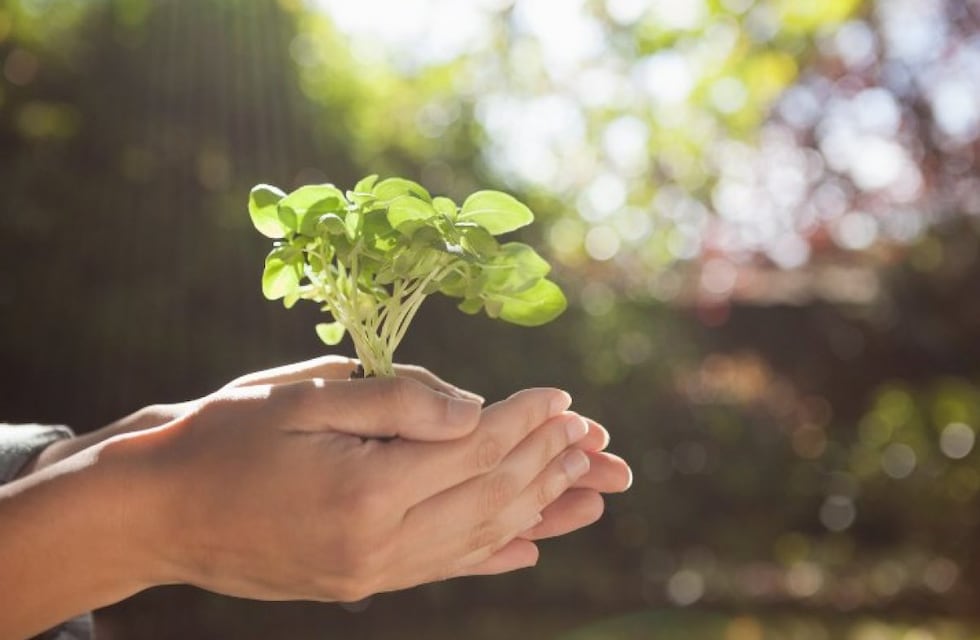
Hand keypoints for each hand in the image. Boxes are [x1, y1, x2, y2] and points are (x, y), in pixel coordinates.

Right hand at [29, 356, 631, 542]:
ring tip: (588, 488)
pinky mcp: (361, 584)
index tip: (562, 397)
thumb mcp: (306, 398)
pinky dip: (494, 553)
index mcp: (366, 491)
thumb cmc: (225, 438)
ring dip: (538, 509)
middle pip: (490, 499)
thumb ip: (399, 402)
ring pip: (479, 539)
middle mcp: (377, 545)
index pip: (473, 450)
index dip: (524, 420)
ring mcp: (371, 574)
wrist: (159, 513)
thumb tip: (475, 407)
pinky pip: (445, 569)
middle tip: (590, 438)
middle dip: (546, 463)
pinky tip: (531, 546)